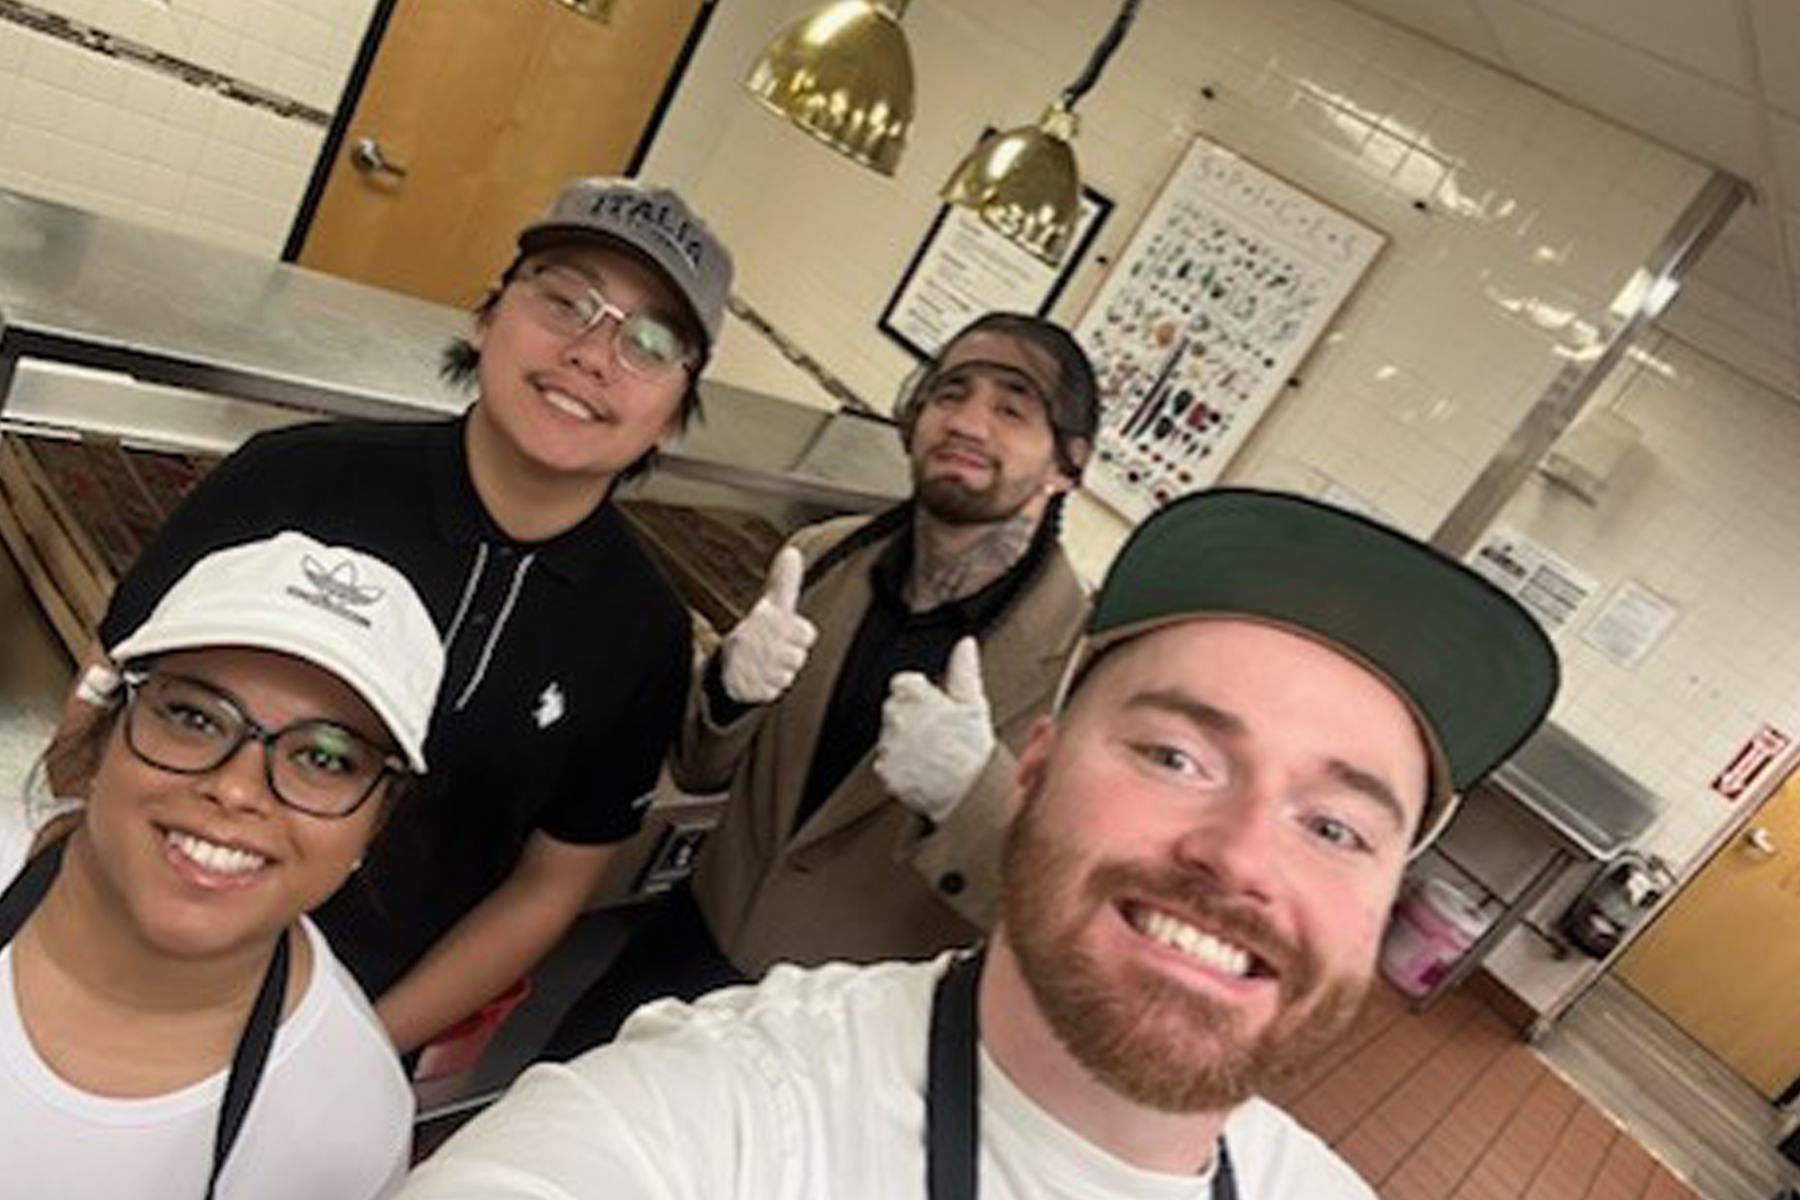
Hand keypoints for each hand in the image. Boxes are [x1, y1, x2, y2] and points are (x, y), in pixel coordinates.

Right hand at [720, 546, 817, 703]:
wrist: (726, 663)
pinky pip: (773, 693)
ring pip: (787, 676)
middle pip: (799, 657)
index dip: (799, 635)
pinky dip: (767, 688)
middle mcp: (754, 641)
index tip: (784, 632)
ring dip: (779, 673)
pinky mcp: (745, 689)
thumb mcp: (772, 604)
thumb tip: (792, 551)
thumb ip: (785, 581)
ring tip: (764, 663)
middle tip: (772, 650)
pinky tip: (757, 678)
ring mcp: (749, 666)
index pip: (807, 633)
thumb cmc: (758, 631)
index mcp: (764, 619)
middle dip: (789, 655)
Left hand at [875, 636, 994, 822]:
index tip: (935, 706)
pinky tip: (924, 769)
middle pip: (896, 709)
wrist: (968, 792)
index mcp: (913, 695)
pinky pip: (888, 763)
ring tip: (935, 754)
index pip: (905, 683)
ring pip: (891, 736)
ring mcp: (888, 745)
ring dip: (907, 741)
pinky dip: (902, 766)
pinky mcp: (886, 771)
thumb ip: (964, 670)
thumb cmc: (973, 751)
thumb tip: (964, 645)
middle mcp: (894, 717)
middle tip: (939, 732)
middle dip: (914, 717)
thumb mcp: (973, 703)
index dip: (922, 695)